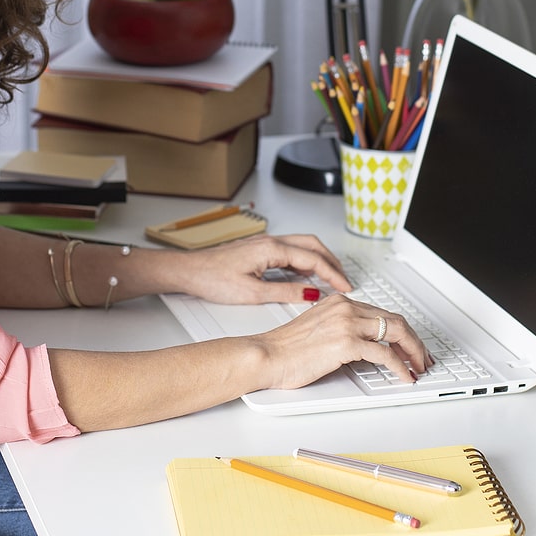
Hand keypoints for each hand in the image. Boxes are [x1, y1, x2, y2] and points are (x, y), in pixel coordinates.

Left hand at [170, 233, 353, 303]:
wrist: (189, 270)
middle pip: (313, 245)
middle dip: (332, 262)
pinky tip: (306, 275)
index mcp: (272, 249)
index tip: (346, 287)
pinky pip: (291, 250)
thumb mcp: (252, 293)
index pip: (313, 259)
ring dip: (320, 260)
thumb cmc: (212, 278)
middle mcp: (271, 241)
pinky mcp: (260, 249)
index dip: (333, 274)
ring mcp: (265, 243)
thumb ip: (285, 293)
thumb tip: (311, 294)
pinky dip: (305, 260)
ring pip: (303, 245)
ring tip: (331, 279)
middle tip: (344, 281)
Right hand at [253, 293, 430, 387]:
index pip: (382, 314)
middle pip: (394, 320)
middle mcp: (346, 308)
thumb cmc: (285, 349)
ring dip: (413, 352)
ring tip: (418, 367)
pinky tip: (403, 375)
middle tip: (422, 358)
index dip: (402, 332)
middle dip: (414, 341)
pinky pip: (384, 354)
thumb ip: (340, 330)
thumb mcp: (318, 330)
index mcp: (339, 302)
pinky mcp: (346, 343)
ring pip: (395, 332)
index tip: (409, 346)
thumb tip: (363, 347)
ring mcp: (347, 323)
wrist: (266, 355)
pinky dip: (399, 366)